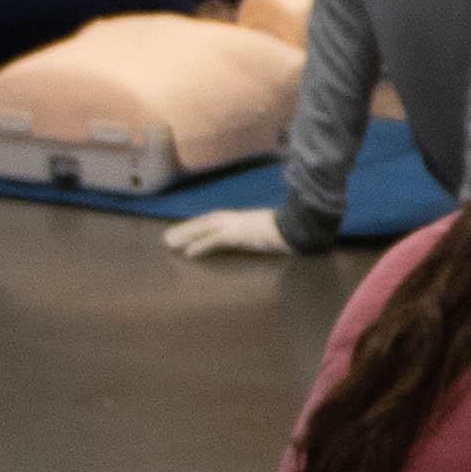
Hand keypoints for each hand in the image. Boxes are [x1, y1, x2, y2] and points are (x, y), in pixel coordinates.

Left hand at [165, 208, 290, 261]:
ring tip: (170, 243)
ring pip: (206, 227)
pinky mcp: (240, 233)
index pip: (217, 220)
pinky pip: (216, 240)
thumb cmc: (292, 231)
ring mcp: (239, 224)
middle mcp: (238, 218)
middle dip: (187, 229)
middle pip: (206, 221)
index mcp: (245, 218)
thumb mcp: (273, 234)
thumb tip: (261, 241)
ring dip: (187, 235)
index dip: (200, 226)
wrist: (303, 227)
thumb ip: (262, 236)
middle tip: (167, 238)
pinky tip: (189, 253)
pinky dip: (201, 245)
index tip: (185, 233)